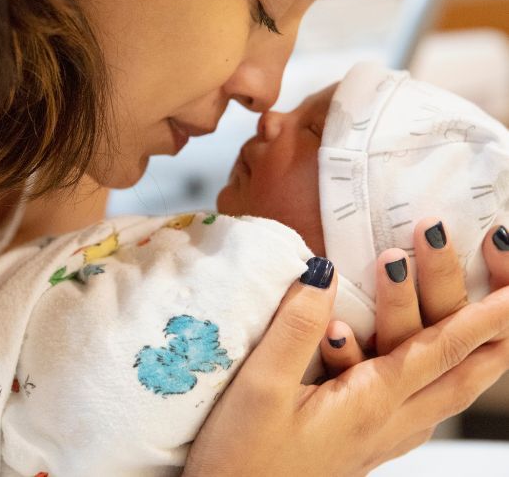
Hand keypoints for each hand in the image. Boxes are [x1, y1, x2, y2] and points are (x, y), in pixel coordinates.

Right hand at [182, 244, 508, 475]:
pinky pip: (423, 409)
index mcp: (368, 402)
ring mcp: (378, 439)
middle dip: (496, 340)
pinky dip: (444, 382)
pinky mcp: (363, 446)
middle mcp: (386, 423)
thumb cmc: (243, 456)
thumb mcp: (261, 386)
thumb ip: (295, 326)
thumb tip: (324, 272)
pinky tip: (433, 379)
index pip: (438, 352)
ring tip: (494, 338)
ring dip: (476, 361)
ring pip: (447, 397)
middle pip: (460, 379)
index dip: (479, 318)